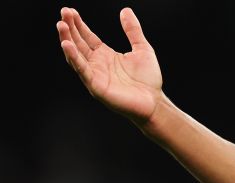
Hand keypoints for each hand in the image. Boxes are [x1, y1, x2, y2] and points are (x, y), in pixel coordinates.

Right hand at [57, 7, 161, 123]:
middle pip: (78, 43)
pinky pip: (82, 70)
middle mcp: (96, 64)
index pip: (87, 36)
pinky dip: (74, 58)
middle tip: (63, 12)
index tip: (70, 10)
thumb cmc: (149, 80)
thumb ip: (133, 30)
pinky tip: (67, 45)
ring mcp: (94, 75)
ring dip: (67, 40)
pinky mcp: (96, 86)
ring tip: (61, 25)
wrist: (154, 102)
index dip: (78, 24)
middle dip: (69, 28)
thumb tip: (125, 10)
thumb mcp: (143, 49)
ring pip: (75, 55)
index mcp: (105, 55)